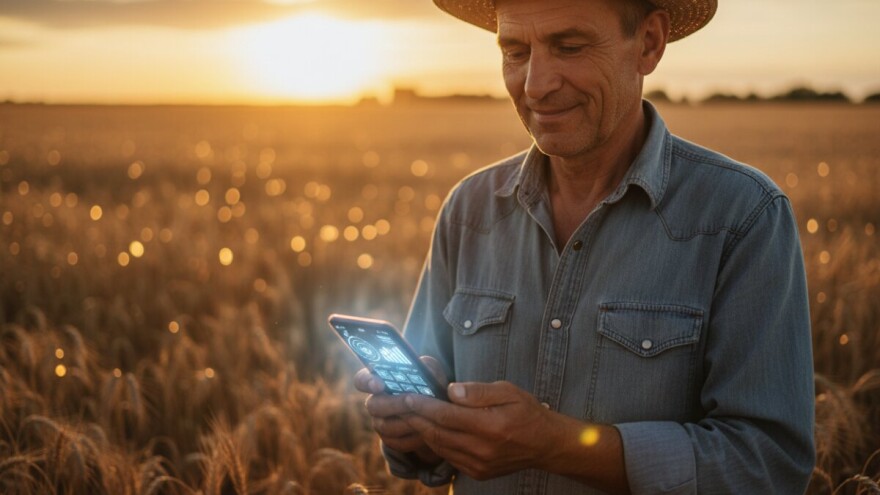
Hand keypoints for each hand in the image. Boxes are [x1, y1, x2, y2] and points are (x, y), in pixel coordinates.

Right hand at [353, 356, 446, 463]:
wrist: (438, 413)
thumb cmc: (430, 385)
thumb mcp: (430, 371)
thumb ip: (426, 366)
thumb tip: (423, 366)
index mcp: (378, 381)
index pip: (361, 380)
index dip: (366, 382)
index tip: (379, 384)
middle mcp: (375, 402)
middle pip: (373, 405)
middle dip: (394, 404)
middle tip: (411, 401)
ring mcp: (380, 423)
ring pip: (385, 426)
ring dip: (407, 422)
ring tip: (426, 417)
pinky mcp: (390, 440)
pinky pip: (396, 442)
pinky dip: (413, 438)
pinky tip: (427, 433)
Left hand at [402, 381, 558, 479]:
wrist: (545, 444)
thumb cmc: (527, 412)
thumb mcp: (509, 392)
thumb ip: (479, 391)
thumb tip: (451, 391)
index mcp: (490, 426)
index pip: (447, 416)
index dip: (424, 405)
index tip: (408, 396)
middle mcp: (482, 448)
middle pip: (438, 433)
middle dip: (416, 418)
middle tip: (399, 405)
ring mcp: (478, 464)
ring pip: (440, 447)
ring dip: (422, 431)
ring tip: (409, 416)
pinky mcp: (477, 472)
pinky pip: (448, 457)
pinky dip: (435, 443)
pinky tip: (429, 430)